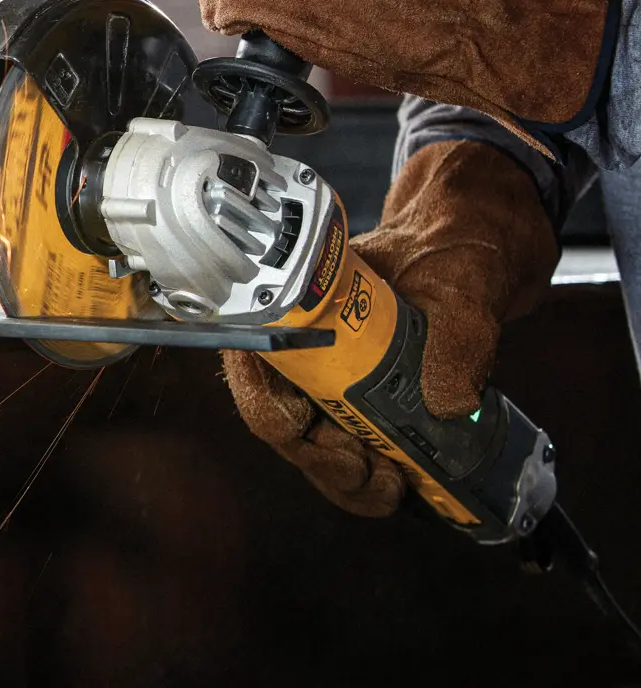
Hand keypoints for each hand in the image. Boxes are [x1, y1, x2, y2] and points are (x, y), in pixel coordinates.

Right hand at [221, 139, 558, 516]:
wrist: (478, 244)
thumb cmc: (453, 248)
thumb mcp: (463, 283)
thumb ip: (458, 334)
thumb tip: (446, 400)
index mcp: (300, 301)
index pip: (254, 363)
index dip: (271, 407)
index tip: (314, 429)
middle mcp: (300, 339)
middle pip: (277, 415)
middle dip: (317, 458)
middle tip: (372, 472)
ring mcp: (326, 370)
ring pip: (307, 439)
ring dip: (340, 476)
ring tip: (391, 487)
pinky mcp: (355, 394)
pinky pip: (340, 443)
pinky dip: (362, 472)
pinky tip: (397, 481)